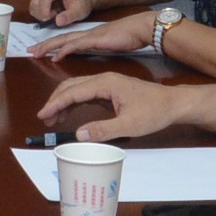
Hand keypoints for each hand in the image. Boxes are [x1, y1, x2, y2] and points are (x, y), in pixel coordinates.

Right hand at [29, 0, 94, 26]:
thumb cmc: (81, 3)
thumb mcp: (80, 12)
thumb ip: (69, 16)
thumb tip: (57, 21)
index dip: (44, 9)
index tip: (48, 20)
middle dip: (40, 12)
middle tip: (52, 18)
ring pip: (33, 1)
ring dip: (39, 12)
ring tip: (52, 14)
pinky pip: (33, 2)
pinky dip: (38, 10)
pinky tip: (48, 11)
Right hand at [33, 70, 184, 141]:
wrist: (173, 103)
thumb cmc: (154, 112)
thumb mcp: (130, 125)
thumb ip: (104, 130)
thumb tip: (79, 135)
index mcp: (106, 83)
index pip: (73, 92)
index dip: (56, 104)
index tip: (43, 115)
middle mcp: (103, 79)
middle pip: (71, 86)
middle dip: (55, 101)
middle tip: (45, 119)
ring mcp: (107, 84)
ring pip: (77, 89)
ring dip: (63, 102)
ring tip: (53, 119)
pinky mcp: (110, 91)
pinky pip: (86, 94)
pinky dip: (74, 103)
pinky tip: (69, 114)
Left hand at [34, 12, 153, 61]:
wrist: (141, 27)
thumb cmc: (130, 36)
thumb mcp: (111, 43)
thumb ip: (100, 47)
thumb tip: (94, 51)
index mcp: (89, 35)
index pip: (66, 39)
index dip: (52, 44)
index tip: (40, 49)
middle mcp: (86, 34)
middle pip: (60, 38)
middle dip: (43, 44)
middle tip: (29, 50)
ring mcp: (90, 35)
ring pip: (64, 40)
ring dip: (48, 46)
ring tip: (35, 52)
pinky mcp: (96, 39)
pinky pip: (76, 45)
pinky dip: (64, 50)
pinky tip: (56, 56)